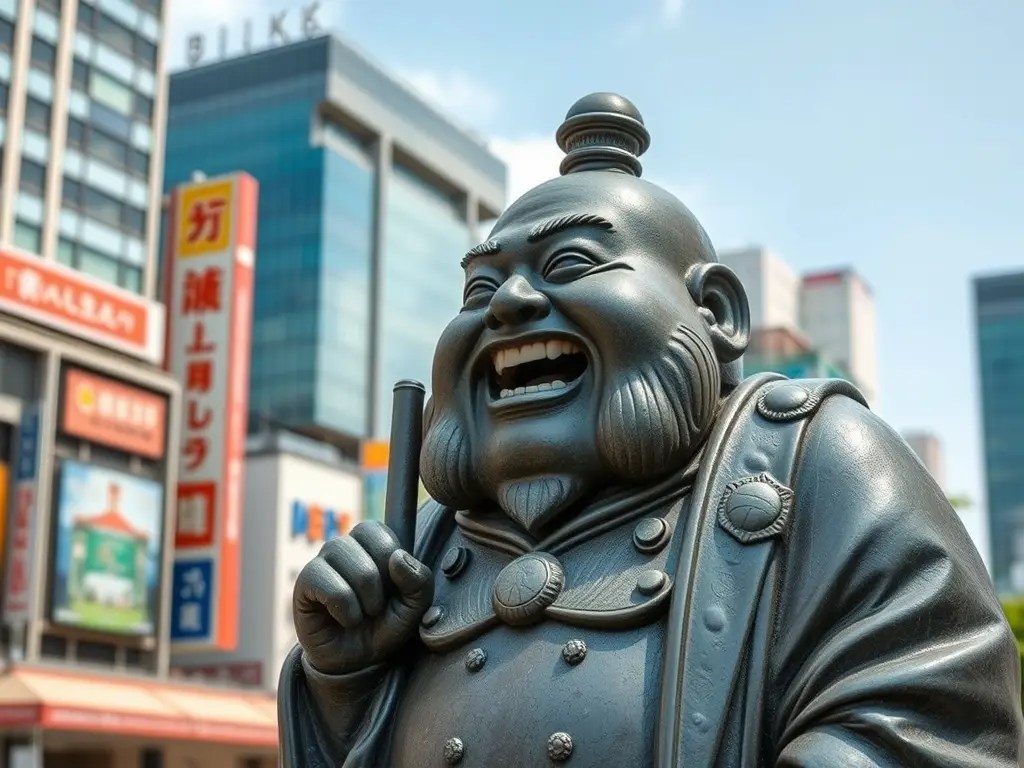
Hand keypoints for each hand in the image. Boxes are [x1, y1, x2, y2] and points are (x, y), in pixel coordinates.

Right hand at [293, 521, 433, 675]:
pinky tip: (345, 620)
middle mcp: (345, 546)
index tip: (393, 588)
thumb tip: (398, 557)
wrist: (357, 663)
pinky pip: (330, 585)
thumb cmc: (385, 626)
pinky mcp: (305, 583)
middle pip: (370, 540)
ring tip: (362, 615)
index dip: (394, 560)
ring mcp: (322, 561)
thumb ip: (419, 580)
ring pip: (351, 561)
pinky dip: (346, 610)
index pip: (382, 530)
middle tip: (378, 605)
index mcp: (372, 543)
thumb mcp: (414, 607)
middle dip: (382, 580)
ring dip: (366, 598)